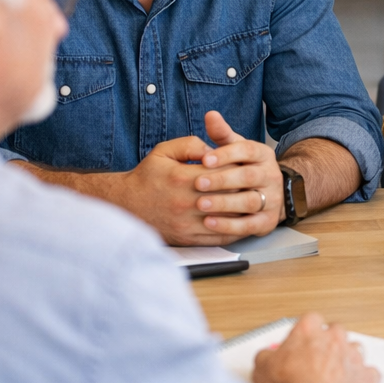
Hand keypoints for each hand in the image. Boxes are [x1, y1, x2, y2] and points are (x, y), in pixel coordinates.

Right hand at [117, 112, 280, 245]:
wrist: (127, 206)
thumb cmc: (148, 176)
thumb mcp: (164, 151)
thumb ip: (191, 144)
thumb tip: (215, 149)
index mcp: (182, 178)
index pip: (223, 171)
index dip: (238, 166)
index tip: (246, 163)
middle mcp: (185, 202)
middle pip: (229, 195)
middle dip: (245, 187)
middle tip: (256, 181)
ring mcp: (187, 223)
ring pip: (228, 218)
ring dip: (244, 209)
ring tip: (254, 199)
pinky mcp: (189, 238)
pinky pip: (220, 236)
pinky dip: (236, 229)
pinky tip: (243, 219)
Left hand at [193, 111, 283, 237]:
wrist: (271, 194)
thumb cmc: (243, 168)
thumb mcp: (236, 148)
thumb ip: (222, 134)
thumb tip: (210, 115)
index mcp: (263, 155)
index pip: (247, 150)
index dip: (226, 154)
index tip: (204, 159)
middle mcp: (271, 176)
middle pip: (249, 177)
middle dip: (222, 180)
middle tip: (198, 183)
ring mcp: (272, 199)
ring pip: (250, 201)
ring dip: (225, 204)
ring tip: (201, 204)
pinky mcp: (267, 221)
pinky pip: (250, 225)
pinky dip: (229, 226)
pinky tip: (209, 223)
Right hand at [252, 313, 379, 382]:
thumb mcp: (261, 370)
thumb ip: (267, 356)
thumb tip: (267, 356)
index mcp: (309, 331)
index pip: (310, 320)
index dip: (304, 334)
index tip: (299, 345)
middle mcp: (334, 338)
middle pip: (335, 332)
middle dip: (327, 344)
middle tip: (315, 362)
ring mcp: (353, 356)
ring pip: (354, 350)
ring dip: (345, 360)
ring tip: (333, 378)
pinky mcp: (367, 377)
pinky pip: (369, 374)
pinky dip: (361, 381)